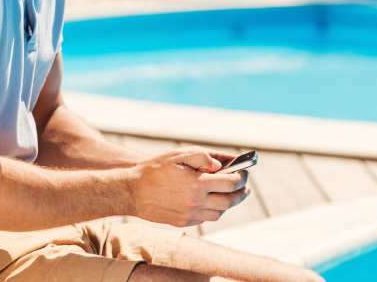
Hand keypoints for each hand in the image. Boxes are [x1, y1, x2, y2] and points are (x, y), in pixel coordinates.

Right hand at [130, 146, 249, 226]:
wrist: (131, 191)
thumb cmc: (155, 169)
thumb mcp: (179, 154)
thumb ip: (204, 156)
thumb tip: (222, 165)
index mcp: (197, 184)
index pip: (231, 183)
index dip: (242, 177)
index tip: (245, 171)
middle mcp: (195, 203)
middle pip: (229, 202)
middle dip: (241, 193)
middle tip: (245, 186)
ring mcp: (189, 215)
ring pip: (219, 213)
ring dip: (229, 203)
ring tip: (231, 194)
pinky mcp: (182, 222)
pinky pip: (205, 219)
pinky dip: (213, 210)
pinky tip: (213, 201)